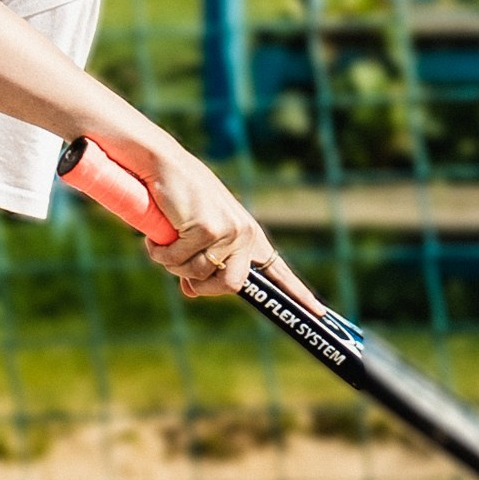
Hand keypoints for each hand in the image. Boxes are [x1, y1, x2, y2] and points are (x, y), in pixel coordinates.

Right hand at [138, 145, 324, 312]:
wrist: (164, 166)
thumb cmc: (179, 199)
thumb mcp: (195, 234)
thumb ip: (201, 262)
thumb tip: (192, 291)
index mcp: (249, 237)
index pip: (278, 271)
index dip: (299, 294)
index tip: (320, 313)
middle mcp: (245, 235)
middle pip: (232, 287)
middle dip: (202, 286)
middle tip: (183, 274)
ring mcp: (230, 232)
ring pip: (199, 275)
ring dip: (174, 264)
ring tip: (166, 240)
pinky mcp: (209, 229)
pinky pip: (179, 261)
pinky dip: (161, 253)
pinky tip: (159, 235)